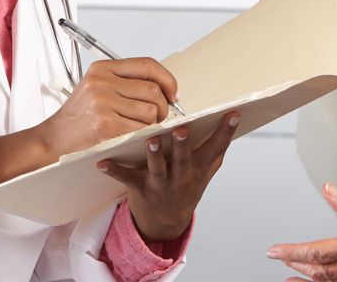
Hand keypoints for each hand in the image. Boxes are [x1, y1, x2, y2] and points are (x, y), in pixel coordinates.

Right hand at [38, 58, 180, 154]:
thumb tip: (164, 87)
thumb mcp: (96, 87)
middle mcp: (102, 82)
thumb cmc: (78, 116)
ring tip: (142, 127)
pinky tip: (134, 136)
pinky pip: (140, 128)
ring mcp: (103, 103)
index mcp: (102, 69)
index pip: (147, 65)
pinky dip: (144, 134)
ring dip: (153, 123)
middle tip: (161, 116)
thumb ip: (125, 82)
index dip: (167, 79)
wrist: (53, 139)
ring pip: (150, 111)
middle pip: (153, 89)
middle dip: (164, 106)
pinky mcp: (105, 124)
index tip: (173, 92)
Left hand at [98, 111, 239, 241]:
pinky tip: (102, 163)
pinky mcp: (140, 188)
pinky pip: (126, 178)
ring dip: (154, 155)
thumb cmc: (185, 189)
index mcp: (199, 168)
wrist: (164, 223)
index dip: (226, 131)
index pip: (216, 147)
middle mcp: (181, 175)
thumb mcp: (206, 172)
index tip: (233, 113)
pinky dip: (114, 171)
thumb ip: (215, 150)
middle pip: (184, 158)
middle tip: (182, 129)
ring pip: (158, 167)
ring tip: (151, 141)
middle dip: (183, 144)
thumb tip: (231, 122)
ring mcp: (161, 183)